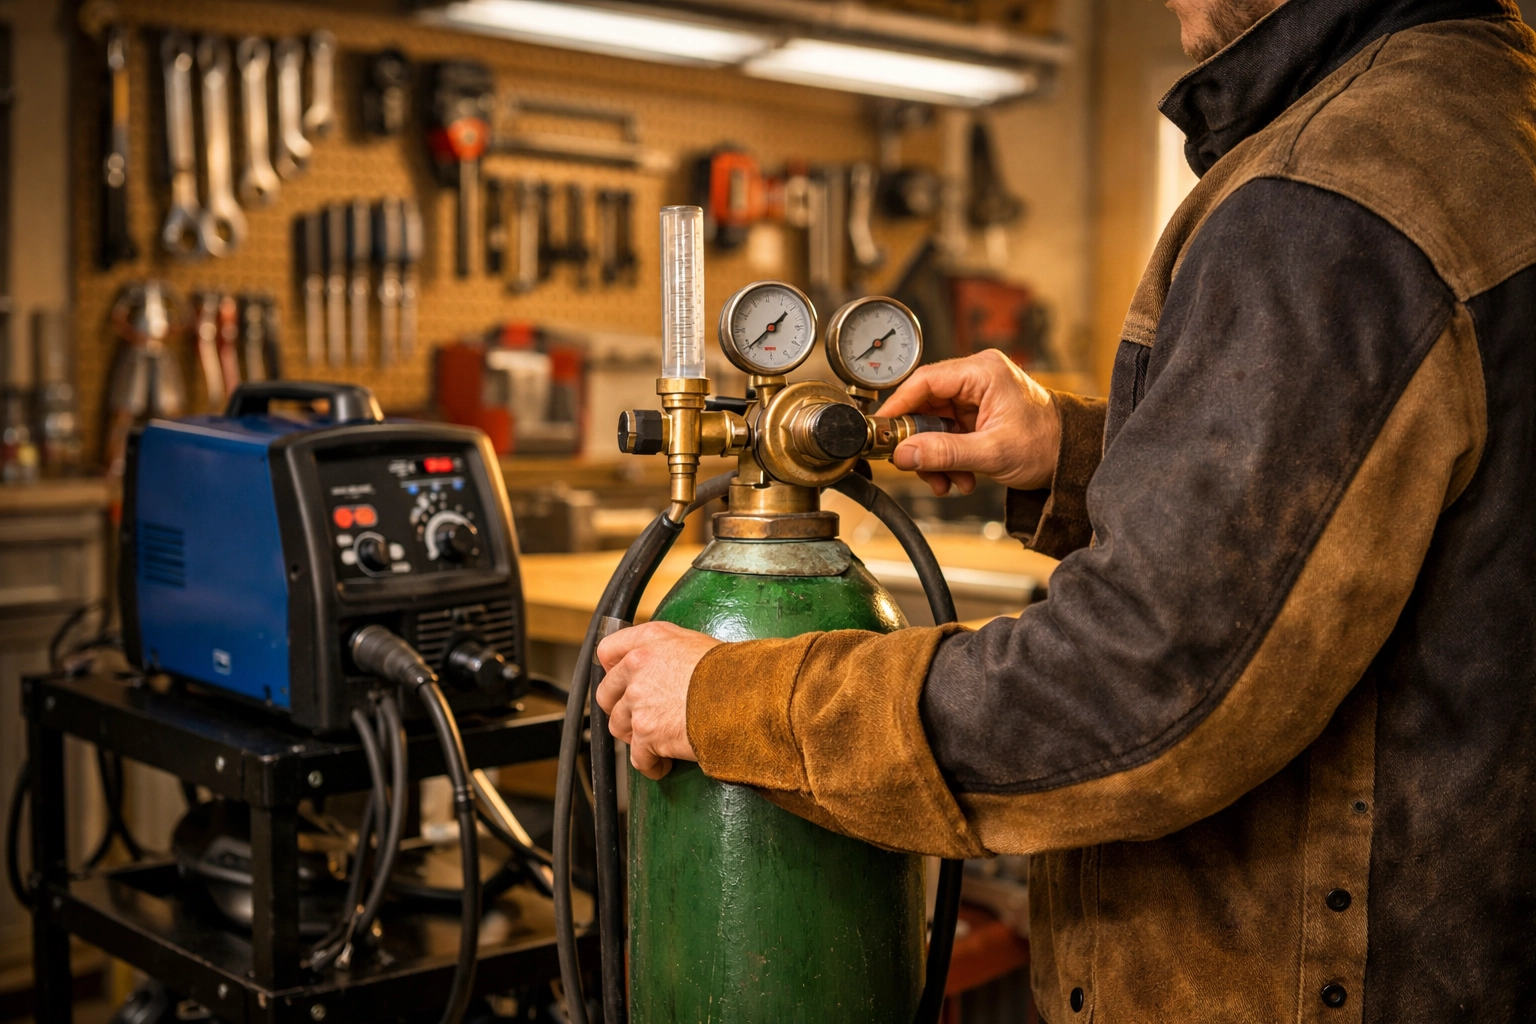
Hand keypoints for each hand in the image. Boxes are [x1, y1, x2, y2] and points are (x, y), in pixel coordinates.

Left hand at [595, 621, 719, 779]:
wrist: (746, 696)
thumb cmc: (733, 671)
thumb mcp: (697, 643)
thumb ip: (669, 651)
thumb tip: (668, 666)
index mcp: (649, 641)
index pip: (608, 651)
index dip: (612, 669)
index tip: (619, 681)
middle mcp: (637, 667)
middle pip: (607, 694)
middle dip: (619, 708)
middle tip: (635, 718)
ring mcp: (639, 701)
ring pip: (619, 726)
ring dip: (634, 737)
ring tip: (653, 743)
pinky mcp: (647, 734)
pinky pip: (638, 758)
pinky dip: (651, 765)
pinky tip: (663, 765)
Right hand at [879, 349, 1060, 496]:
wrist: (1072, 457)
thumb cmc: (1047, 444)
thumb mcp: (992, 452)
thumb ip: (945, 453)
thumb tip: (905, 454)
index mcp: (983, 372)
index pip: (925, 380)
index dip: (899, 406)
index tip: (883, 430)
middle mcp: (977, 377)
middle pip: (926, 404)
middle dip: (921, 442)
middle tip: (917, 466)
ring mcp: (976, 396)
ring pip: (934, 423)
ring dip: (935, 456)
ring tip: (947, 481)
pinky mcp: (977, 414)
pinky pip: (947, 433)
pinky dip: (947, 457)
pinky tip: (960, 477)